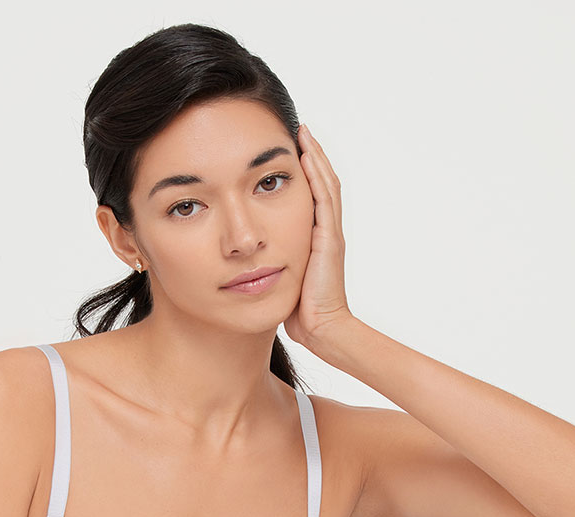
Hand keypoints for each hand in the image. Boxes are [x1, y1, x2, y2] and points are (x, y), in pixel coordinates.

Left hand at [284, 124, 353, 346]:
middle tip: (297, 128)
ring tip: (303, 132)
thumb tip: (244, 255)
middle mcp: (325, 231)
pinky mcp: (329, 239)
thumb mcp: (280, 277)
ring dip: (315, 157)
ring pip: (326, 184)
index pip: (310, 195)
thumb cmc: (299, 310)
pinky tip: (307, 156)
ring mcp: (329, 233)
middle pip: (320, 182)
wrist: (321, 329)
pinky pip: (325, 199)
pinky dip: (317, 175)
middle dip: (310, 155)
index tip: (285, 149)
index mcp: (313, 238)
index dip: (300, 171)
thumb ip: (270, 261)